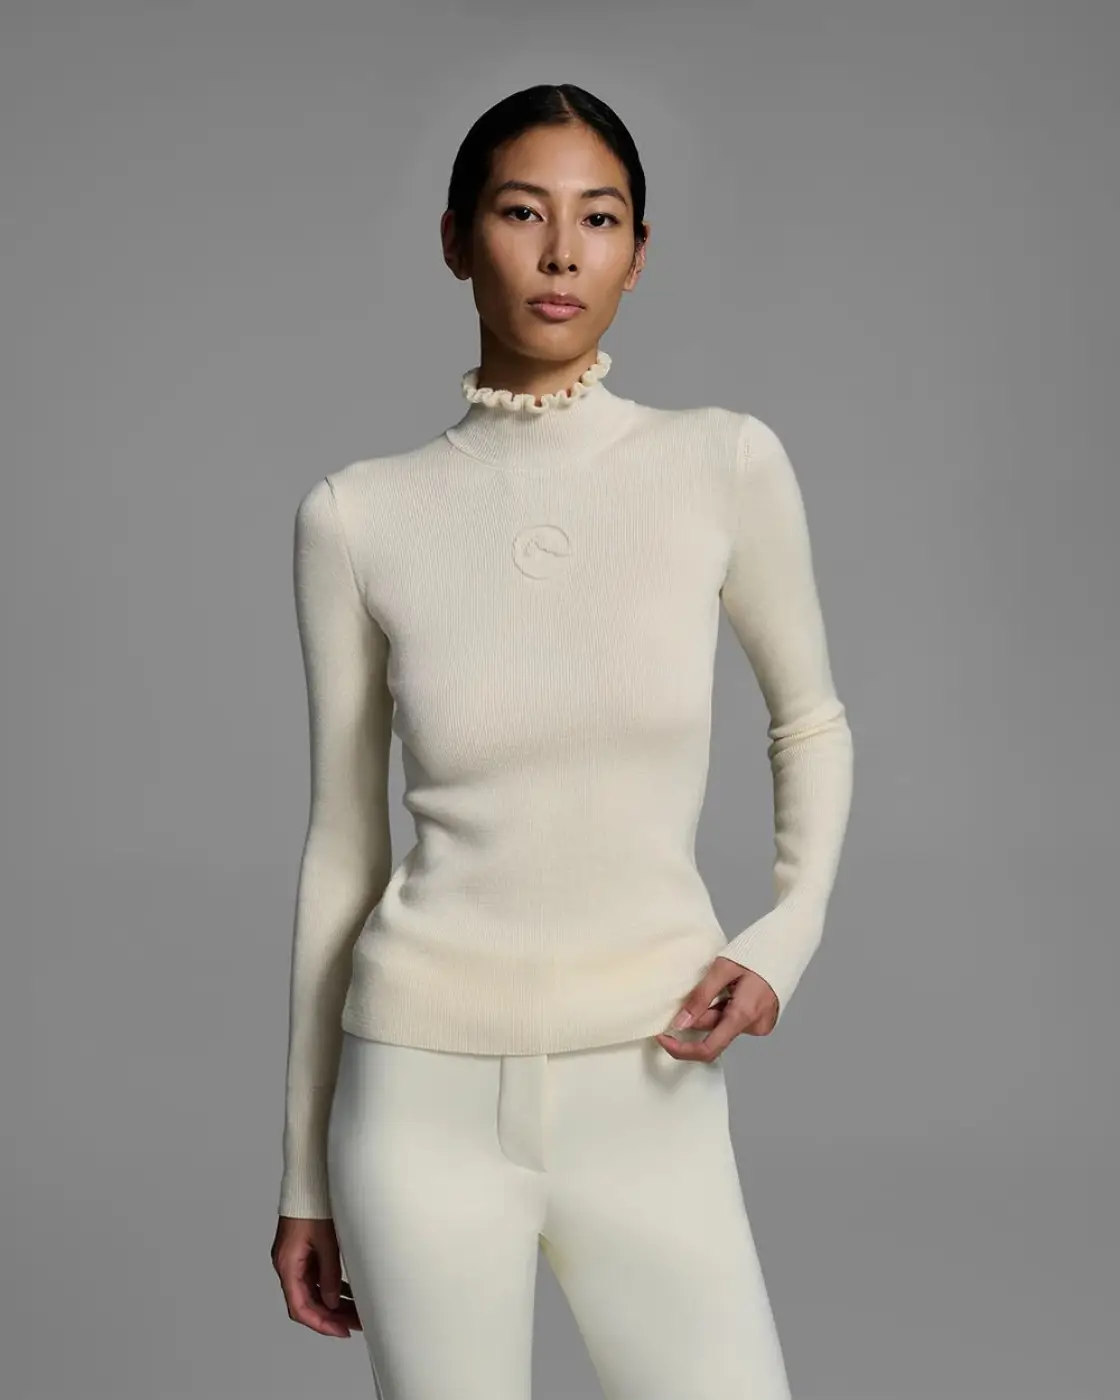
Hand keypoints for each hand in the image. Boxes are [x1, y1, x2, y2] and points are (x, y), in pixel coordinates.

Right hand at [271, 1215, 361, 1338]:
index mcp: (287, 1265)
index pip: (300, 1307)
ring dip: (333, 1303)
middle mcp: (287, 1265)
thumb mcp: (326, 1241)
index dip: (320, 1323)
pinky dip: (332, 1286)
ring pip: (313, 1291)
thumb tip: (332, 1302)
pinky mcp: (303, 1251)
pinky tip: (350, 1293)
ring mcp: (295, 1259)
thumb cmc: (313, 1204)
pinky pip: (316, 1277)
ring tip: (357, 1312)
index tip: (341, 1332)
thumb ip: (328, 1274)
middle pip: (307, 1302)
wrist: (307, 1178)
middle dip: (331, 1316)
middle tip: (355, 1324)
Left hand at [655, 956, 779, 1060]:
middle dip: (699, 1016)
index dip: (682, 1049)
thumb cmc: (755, 953)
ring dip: (713, 1010)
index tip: (664, 1038)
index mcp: (744, 1014)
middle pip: (714, 1033)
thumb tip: (679, 1023)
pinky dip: (725, 1009)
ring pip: (723, 1027)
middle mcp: (754, 1026)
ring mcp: (760, 1025)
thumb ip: (700, 997)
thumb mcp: (722, 969)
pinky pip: (734, 1022)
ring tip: (724, 984)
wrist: (784, 948)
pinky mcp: (761, 1022)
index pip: (708, 1048)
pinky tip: (732, 990)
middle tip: (697, 991)